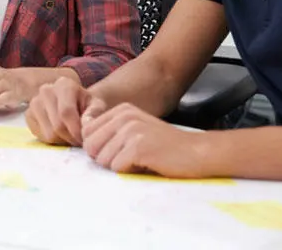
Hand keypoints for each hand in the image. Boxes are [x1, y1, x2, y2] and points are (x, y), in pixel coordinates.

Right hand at [25, 77, 106, 145]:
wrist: (74, 102)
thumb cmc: (86, 105)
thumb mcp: (97, 105)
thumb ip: (94, 113)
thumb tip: (86, 124)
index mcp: (63, 84)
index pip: (66, 112)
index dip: (76, 131)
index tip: (84, 139)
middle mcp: (46, 89)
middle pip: (58, 125)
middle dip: (71, 138)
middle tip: (79, 139)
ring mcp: (34, 102)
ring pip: (49, 134)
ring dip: (62, 140)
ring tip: (70, 134)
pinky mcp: (28, 114)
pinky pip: (40, 136)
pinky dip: (52, 140)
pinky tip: (59, 132)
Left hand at [82, 103, 210, 177]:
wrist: (197, 153)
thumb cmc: (165, 147)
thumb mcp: (136, 130)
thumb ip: (112, 132)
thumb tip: (84, 142)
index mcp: (121, 110)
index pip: (87, 131)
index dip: (97, 147)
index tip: (116, 153)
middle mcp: (124, 116)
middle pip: (90, 145)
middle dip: (104, 158)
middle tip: (126, 160)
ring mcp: (131, 130)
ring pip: (102, 159)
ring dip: (119, 167)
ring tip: (139, 161)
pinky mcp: (138, 147)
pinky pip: (116, 167)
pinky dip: (128, 172)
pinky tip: (146, 165)